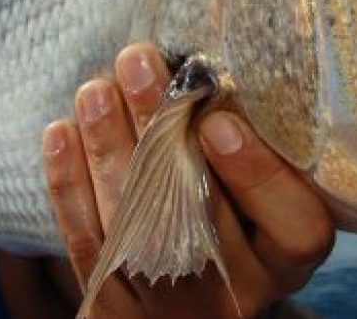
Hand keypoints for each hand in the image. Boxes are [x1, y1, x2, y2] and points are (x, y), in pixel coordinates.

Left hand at [43, 43, 334, 317]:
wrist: (187, 306)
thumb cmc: (237, 225)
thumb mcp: (268, 204)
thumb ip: (257, 151)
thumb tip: (209, 69)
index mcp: (284, 258)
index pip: (296, 226)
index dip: (259, 173)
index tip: (217, 119)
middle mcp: (235, 288)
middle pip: (199, 211)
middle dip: (160, 129)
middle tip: (138, 62)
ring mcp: (170, 301)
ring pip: (135, 222)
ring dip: (108, 146)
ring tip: (95, 88)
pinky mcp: (113, 305)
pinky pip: (87, 243)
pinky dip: (70, 185)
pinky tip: (60, 134)